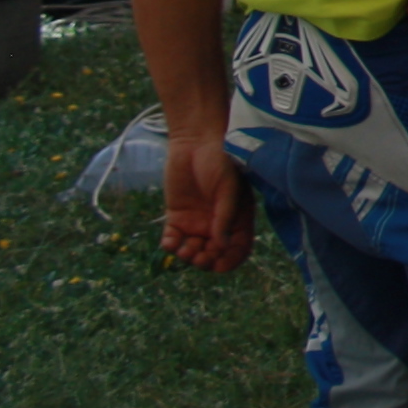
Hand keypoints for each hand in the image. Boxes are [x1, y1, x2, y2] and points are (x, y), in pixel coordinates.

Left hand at [160, 125, 252, 271]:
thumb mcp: (227, 189)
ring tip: (183, 250)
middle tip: (198, 256)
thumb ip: (224, 217)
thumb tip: (221, 245)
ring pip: (192, 249)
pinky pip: (173, 238)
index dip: (230, 260)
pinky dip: (170, 245)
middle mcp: (217, 224)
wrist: (195, 142)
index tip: (218, 265)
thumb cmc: (220, 161)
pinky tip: (170, 243)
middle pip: (213, 254)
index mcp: (237, 219)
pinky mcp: (176, 216)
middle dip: (206, 260)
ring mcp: (196, 221)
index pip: (238, 248)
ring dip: (188, 255)